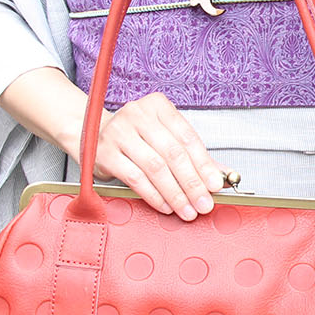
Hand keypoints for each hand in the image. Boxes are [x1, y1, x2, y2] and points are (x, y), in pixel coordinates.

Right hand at [90, 92, 228, 220]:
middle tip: (204, 203)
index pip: (187, 137)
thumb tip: (223, 175)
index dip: (204, 163)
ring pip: (155, 168)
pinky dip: (154, 195)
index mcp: (158, 105)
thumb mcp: (164, 136)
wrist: (90, 132)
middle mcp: (137, 114)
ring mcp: (119, 132)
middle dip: (192, 183)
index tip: (216, 184)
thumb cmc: (135, 135)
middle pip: (173, 153)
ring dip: (175, 193)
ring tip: (188, 209)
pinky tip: (166, 206)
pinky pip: (135, 178)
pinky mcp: (105, 153)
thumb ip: (193, 155)